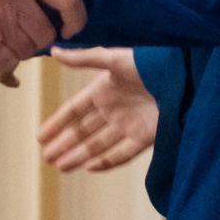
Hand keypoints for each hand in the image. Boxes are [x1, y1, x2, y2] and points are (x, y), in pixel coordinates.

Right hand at [37, 48, 157, 172]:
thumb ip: (83, 59)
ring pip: (98, 145)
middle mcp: (113, 110)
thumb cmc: (145, 63)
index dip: (57, 123)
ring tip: (61, 167)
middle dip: (65, 144)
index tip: (40, 138)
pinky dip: (106, 161)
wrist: (179, 76)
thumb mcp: (112, 59)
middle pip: (83, 131)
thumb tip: (53, 51)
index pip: (74, 111)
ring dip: (79, 156)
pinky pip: (122, 153)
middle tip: (47, 159)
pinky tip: (89, 167)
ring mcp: (128, 124)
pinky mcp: (145, 137)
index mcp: (103, 90)